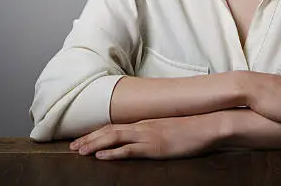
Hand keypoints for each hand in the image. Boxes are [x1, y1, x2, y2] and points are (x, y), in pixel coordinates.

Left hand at [69, 112, 221, 159]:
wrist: (208, 124)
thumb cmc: (192, 128)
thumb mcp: (170, 129)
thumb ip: (156, 132)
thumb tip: (148, 139)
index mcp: (146, 122)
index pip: (116, 126)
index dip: (97, 133)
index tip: (83, 139)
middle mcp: (143, 126)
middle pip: (110, 130)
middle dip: (89, 139)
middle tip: (72, 147)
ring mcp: (148, 135)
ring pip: (114, 137)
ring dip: (94, 144)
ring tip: (79, 151)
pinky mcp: (155, 146)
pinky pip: (129, 149)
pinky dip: (113, 152)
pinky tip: (101, 156)